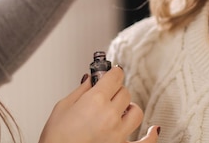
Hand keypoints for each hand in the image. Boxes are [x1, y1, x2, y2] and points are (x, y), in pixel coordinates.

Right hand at [38, 67, 159, 142]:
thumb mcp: (62, 107)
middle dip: (115, 92)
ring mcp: (118, 134)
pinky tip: (152, 130)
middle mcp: (110, 115)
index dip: (112, 73)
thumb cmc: (55, 137)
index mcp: (95, 100)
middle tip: (106, 96)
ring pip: (136, 112)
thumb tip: (90, 79)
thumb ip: (80, 91)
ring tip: (119, 112)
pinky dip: (151, 136)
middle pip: (125, 92)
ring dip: (129, 109)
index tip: (110, 75)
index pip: (115, 76)